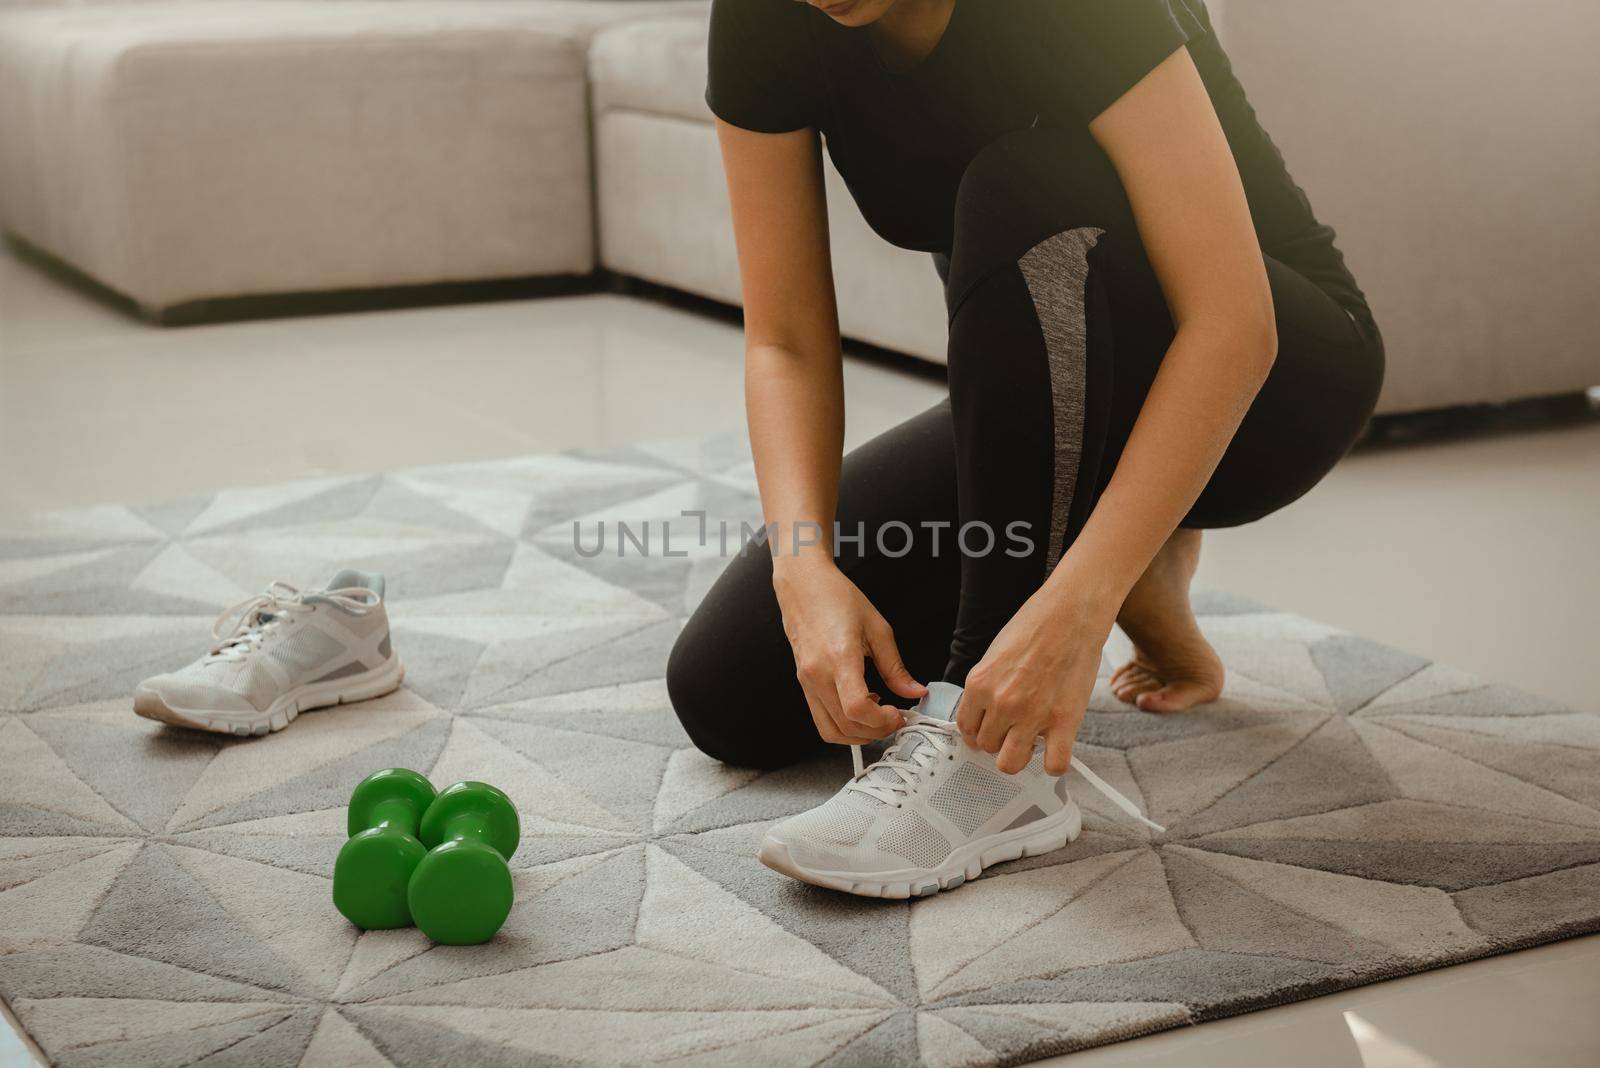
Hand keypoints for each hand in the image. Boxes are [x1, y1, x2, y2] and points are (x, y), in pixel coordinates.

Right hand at [774, 555, 926, 744]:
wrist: (803, 585)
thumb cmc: (837, 598)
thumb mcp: (878, 628)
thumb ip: (896, 667)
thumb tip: (916, 692)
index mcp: (839, 657)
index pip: (856, 708)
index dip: (881, 720)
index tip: (898, 714)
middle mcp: (817, 674)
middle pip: (846, 726)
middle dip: (876, 731)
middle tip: (895, 719)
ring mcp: (807, 682)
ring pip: (830, 731)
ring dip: (858, 734)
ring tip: (878, 717)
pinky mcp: (803, 685)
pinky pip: (821, 720)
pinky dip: (843, 725)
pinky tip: (859, 706)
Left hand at [959, 591, 1113, 774]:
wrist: (1071, 614)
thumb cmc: (1036, 626)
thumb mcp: (994, 653)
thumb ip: (986, 685)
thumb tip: (984, 712)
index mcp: (980, 684)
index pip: (965, 728)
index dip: (976, 732)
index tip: (987, 730)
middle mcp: (1002, 704)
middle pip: (987, 746)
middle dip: (998, 740)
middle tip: (1013, 729)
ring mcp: (1033, 716)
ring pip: (1010, 763)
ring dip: (1019, 754)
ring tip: (1030, 740)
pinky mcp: (1064, 722)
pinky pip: (1054, 765)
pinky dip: (1054, 764)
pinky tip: (1055, 748)